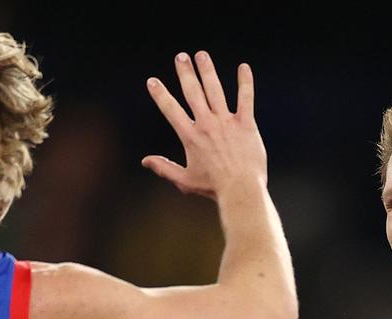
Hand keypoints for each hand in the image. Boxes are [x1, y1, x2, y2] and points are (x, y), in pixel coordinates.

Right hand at [143, 51, 266, 198]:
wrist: (241, 190)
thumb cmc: (213, 188)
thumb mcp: (184, 180)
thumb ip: (164, 168)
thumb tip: (145, 160)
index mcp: (191, 136)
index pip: (171, 110)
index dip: (160, 94)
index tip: (152, 81)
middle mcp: (207, 125)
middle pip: (193, 92)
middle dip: (185, 73)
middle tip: (180, 57)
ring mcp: (226, 123)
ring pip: (215, 89)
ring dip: (207, 70)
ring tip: (201, 55)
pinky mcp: (245, 124)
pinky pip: (245, 98)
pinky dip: (244, 82)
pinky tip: (243, 67)